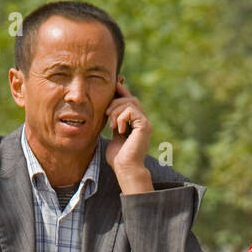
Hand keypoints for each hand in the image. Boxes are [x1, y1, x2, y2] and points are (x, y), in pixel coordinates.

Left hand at [104, 77, 153, 192]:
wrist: (125, 169)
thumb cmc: (118, 157)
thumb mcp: (114, 134)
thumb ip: (115, 121)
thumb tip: (109, 110)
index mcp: (136, 121)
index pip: (129, 99)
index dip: (121, 89)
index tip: (115, 82)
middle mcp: (143, 120)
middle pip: (130, 98)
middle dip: (115, 101)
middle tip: (106, 115)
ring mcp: (145, 122)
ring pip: (130, 102)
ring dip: (116, 110)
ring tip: (111, 125)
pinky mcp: (145, 126)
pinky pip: (131, 110)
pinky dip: (121, 117)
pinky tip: (119, 129)